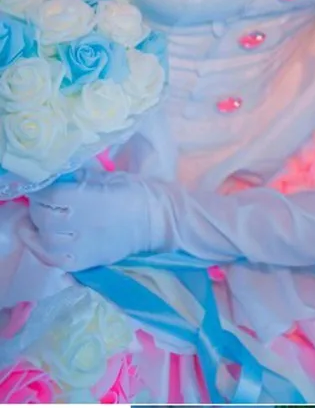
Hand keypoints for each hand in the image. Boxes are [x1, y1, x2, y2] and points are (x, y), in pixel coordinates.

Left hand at [27, 170, 158, 270]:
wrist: (158, 221)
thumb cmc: (137, 192)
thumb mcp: (109, 176)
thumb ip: (80, 176)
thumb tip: (57, 173)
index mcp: (87, 199)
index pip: (48, 195)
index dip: (39, 188)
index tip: (39, 183)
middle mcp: (79, 225)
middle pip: (42, 218)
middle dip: (35, 207)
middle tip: (39, 199)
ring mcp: (80, 248)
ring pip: (44, 242)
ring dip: (35, 229)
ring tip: (34, 220)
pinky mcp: (84, 263)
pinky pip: (54, 261)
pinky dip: (42, 250)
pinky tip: (41, 240)